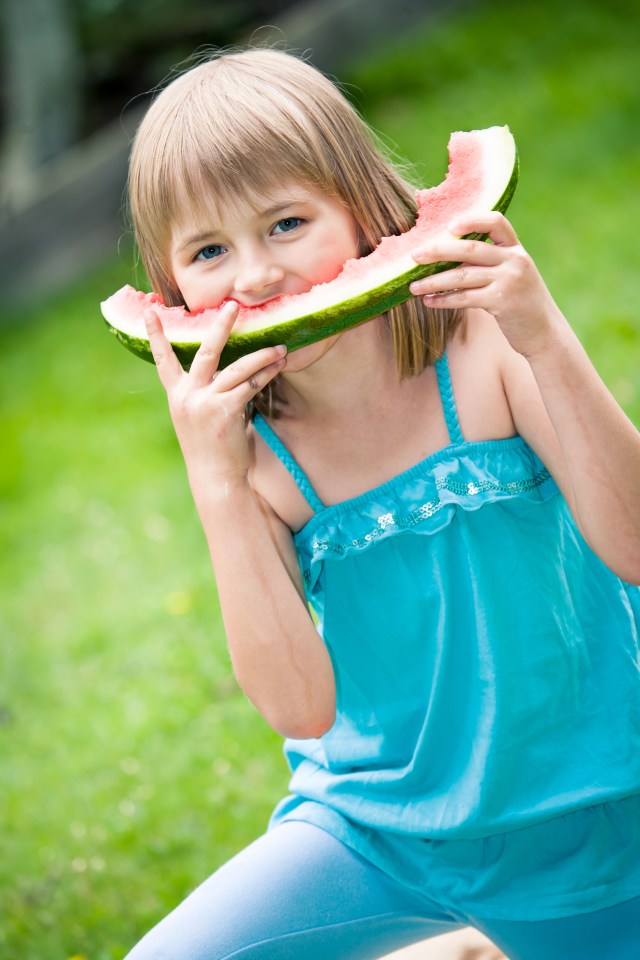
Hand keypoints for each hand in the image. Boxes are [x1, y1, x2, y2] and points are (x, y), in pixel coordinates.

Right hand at [144, 300, 286, 487]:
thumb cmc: (213, 448)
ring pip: (237, 368)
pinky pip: (250, 385)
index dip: (156, 334)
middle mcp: (188, 395)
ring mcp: (205, 403)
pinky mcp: (224, 412)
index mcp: (177, 395)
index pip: (163, 359)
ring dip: (262, 356)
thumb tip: (233, 371)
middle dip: (221, 326)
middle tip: (234, 306)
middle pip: (205, 351)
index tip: (149, 311)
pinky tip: (279, 366)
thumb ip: (208, 393)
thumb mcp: (201, 417)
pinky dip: (267, 374)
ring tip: (279, 348)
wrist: (215, 478)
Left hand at [409, 212, 563, 358]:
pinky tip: (429, 301)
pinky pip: (464, 298)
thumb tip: (449, 255)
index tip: (449, 225)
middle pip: (470, 248)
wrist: (544, 332)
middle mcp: (514, 260)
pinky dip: (443, 300)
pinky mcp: (501, 302)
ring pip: (462, 275)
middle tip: (414, 256)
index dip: (472, 219)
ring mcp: (509, 280)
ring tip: (413, 286)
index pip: (496, 221)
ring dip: (433, 281)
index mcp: (516, 249)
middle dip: (438, 250)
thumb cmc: (521, 302)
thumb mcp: (514, 274)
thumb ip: (491, 261)